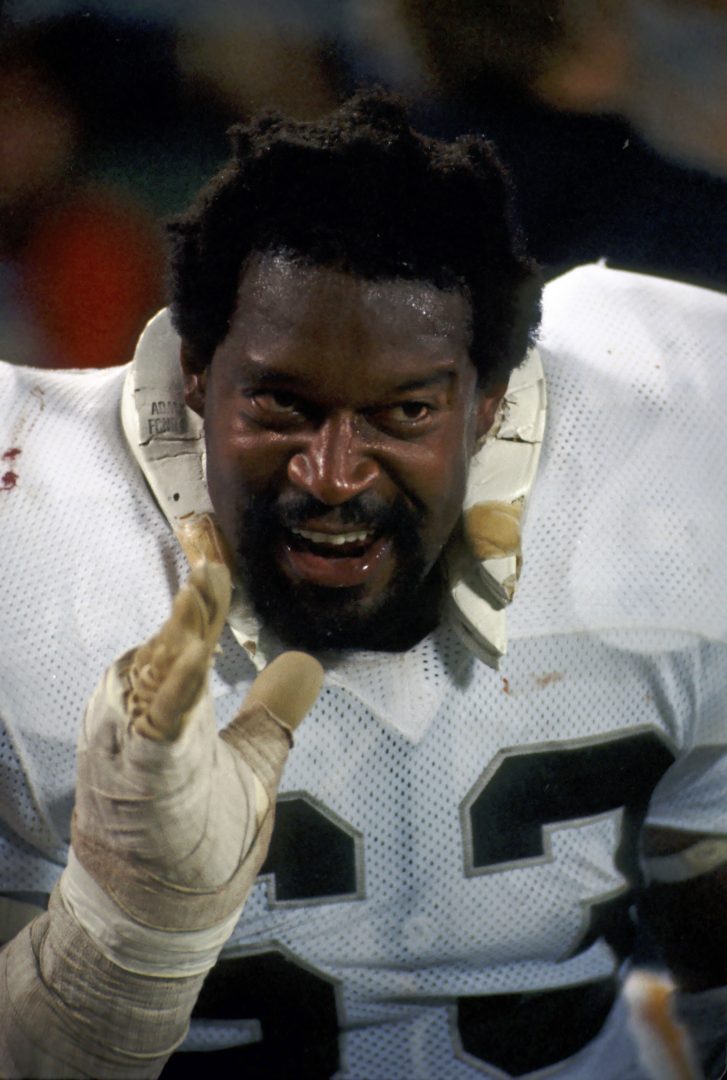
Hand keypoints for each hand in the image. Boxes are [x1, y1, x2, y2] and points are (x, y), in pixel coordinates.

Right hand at [70, 561, 322, 932]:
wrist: (162, 909)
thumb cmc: (195, 832)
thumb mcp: (250, 758)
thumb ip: (270, 711)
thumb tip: (306, 665)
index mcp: (171, 700)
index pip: (191, 630)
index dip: (203, 586)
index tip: (211, 538)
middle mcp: (146, 711)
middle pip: (173, 638)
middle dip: (193, 591)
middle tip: (208, 541)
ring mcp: (139, 740)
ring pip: (161, 670)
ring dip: (184, 626)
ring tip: (205, 578)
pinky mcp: (144, 773)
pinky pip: (158, 723)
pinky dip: (174, 688)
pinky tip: (191, 656)